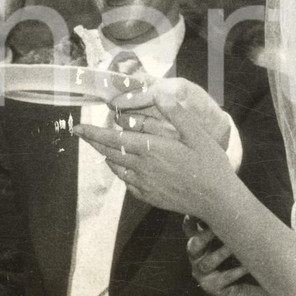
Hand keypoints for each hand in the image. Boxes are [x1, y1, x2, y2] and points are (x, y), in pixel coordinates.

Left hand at [75, 84, 233, 216]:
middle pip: (110, 153)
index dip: (93, 133)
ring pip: (117, 169)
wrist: (217, 200)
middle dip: (94, 143)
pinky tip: (123, 167)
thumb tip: (160, 95)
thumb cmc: (209, 164)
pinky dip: (120, 172)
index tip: (78, 128)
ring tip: (101, 147)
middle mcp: (143, 168)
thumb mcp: (197, 134)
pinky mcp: (149, 196)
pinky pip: (127, 183)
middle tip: (83, 134)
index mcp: (152, 149)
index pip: (114, 139)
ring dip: (106, 156)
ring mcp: (144, 184)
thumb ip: (177, 114)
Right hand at [184, 217, 249, 295]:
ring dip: (221, 253)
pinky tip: (248, 266)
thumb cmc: (239, 260)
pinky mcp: (213, 289)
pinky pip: (224, 278)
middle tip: (216, 227)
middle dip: (203, 235)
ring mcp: (203, 275)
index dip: (190, 220)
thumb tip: (237, 200)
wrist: (245, 290)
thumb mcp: (231, 240)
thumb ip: (229, 225)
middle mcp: (198, 259)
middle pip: (193, 246)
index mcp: (201, 245)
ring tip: (234, 246)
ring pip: (207, 263)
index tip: (197, 210)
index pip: (190, 231)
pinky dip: (236, 271)